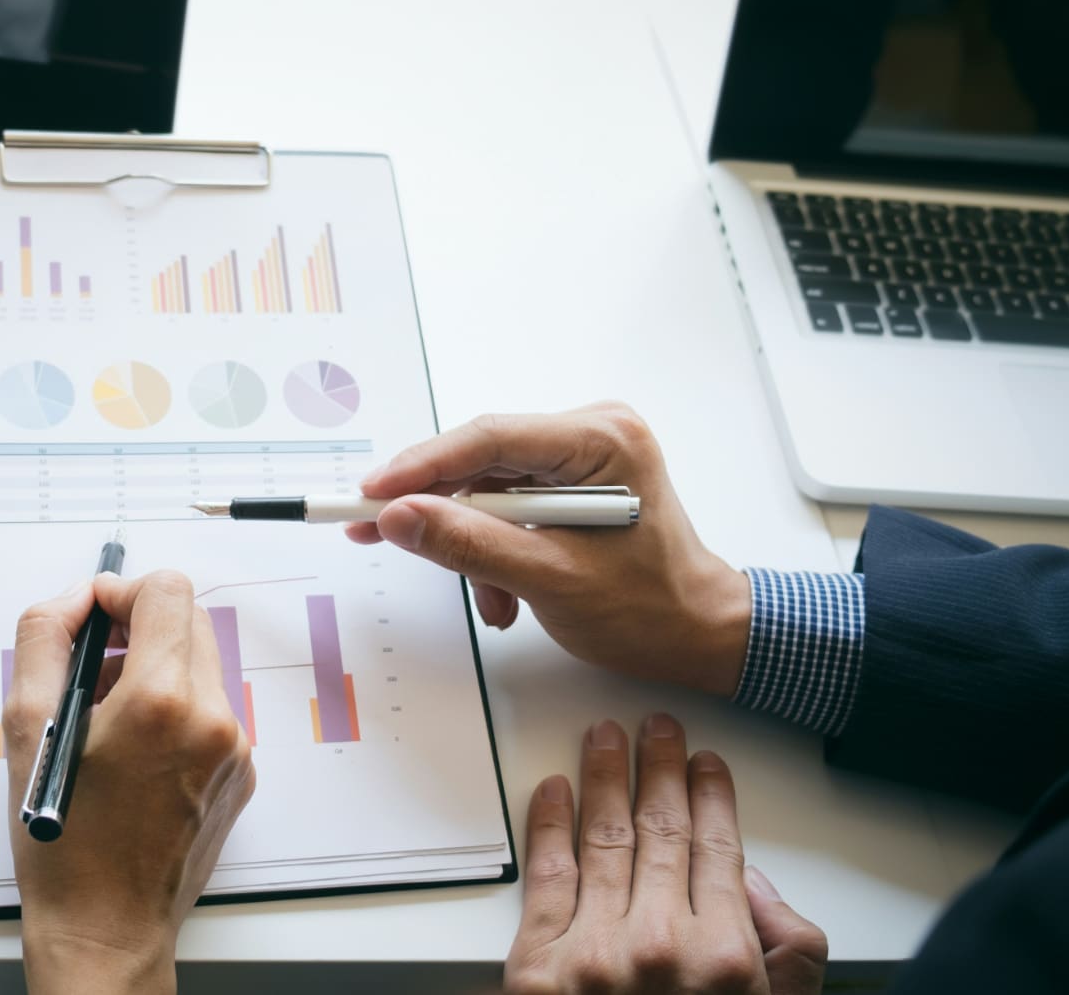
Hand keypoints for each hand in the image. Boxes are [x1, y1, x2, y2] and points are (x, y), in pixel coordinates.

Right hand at [5, 571, 256, 994]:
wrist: (106, 928)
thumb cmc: (64, 842)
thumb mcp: (28, 727)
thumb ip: (45, 638)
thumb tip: (75, 597)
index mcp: (163, 700)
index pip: (167, 591)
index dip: (122, 591)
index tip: (94, 617)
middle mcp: (212, 718)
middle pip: (190, 621)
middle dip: (139, 628)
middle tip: (93, 666)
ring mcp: (234, 748)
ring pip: (200, 666)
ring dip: (155, 670)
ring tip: (105, 719)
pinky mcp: (242, 773)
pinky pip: (211, 710)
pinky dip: (175, 710)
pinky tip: (133, 754)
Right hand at [350, 403, 750, 694]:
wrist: (697, 635)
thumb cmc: (647, 610)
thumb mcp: (550, 581)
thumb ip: (470, 545)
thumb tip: (398, 516)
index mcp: (601, 440)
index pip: (490, 438)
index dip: (422, 466)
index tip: (371, 494)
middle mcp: (593, 433)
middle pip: (483, 459)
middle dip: (441, 511)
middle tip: (377, 533)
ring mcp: (584, 456)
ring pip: (490, 488)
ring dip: (475, 545)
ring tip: (492, 602)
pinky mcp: (574, 482)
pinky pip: (510, 505)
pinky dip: (496, 549)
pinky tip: (505, 592)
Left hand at [506, 714, 826, 994]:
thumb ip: (788, 950)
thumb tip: (757, 885)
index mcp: (722, 959)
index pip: (717, 849)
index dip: (711, 796)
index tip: (706, 763)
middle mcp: (657, 946)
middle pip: (660, 832)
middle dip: (661, 770)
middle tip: (659, 729)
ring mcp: (592, 954)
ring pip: (602, 839)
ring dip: (605, 777)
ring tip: (606, 737)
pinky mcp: (536, 968)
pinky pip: (545, 877)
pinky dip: (549, 824)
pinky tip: (555, 789)